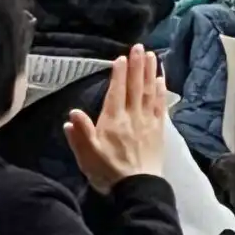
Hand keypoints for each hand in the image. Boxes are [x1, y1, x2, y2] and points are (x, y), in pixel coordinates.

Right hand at [65, 47, 168, 192]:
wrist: (137, 188)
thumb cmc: (108, 172)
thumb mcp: (87, 155)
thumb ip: (80, 134)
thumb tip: (73, 113)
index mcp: (113, 121)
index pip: (116, 92)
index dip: (119, 74)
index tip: (122, 58)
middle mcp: (132, 117)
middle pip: (135, 86)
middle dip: (137, 65)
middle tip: (140, 47)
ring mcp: (148, 122)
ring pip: (150, 92)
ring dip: (151, 72)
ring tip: (152, 56)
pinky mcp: (159, 130)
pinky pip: (160, 105)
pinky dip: (161, 91)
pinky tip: (162, 80)